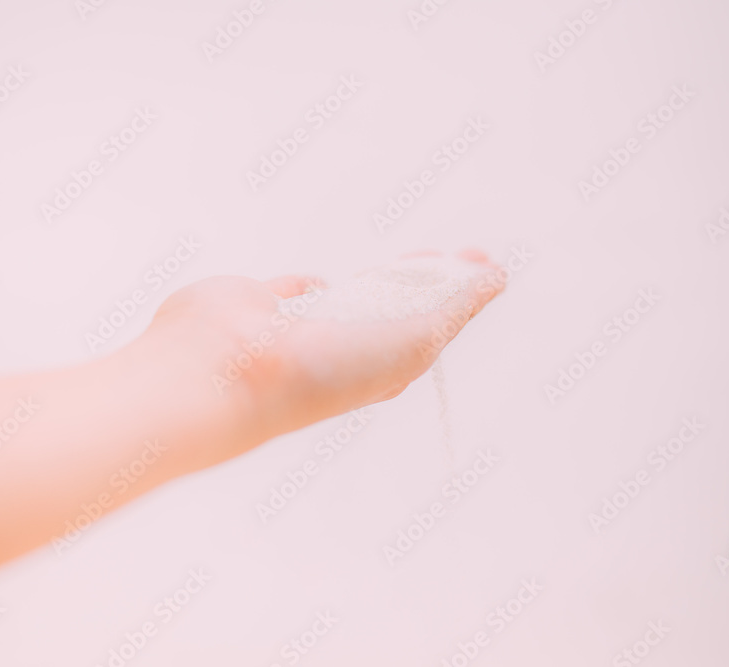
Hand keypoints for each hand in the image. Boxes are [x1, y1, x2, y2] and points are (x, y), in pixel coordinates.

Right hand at [134, 250, 505, 451]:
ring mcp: (303, 327)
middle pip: (400, 307)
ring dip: (378, 282)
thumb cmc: (328, 368)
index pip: (437, 320)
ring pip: (351, 297)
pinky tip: (319, 286)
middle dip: (430, 282)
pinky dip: (307, 285)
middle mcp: (348, 347)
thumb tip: (496, 277)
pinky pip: (295, 291)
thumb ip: (455, 304)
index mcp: (387, 362)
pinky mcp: (262, 304)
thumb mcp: (414, 338)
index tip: (486, 262)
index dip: (463, 292)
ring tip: (406, 267)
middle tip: (455, 257)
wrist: (232, 369)